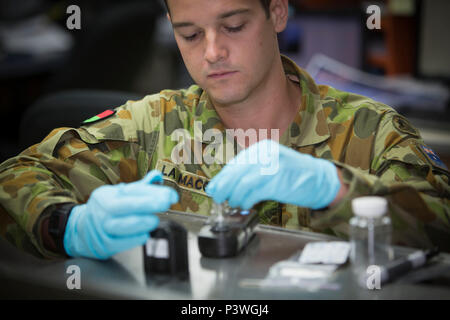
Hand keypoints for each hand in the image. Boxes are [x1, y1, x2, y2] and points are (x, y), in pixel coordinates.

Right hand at [63, 170, 178, 258]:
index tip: (171, 195)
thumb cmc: (105, 211)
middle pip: (127, 205)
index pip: (133, 191)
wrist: (79, 231)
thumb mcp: (118, 195)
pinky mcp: (104, 245)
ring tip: (154, 220)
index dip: (153, 192)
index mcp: (108, 195)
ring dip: (142, 222)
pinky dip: (134, 239)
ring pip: (124, 225)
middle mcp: (104, 210)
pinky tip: (144, 234)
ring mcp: (102, 228)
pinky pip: (121, 243)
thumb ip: (139, 188)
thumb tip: (157, 176)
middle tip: (165, 203)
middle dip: (149, 203)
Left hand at [205, 139, 340, 209]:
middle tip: (217, 198)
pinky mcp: (277, 181)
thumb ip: (252, 170)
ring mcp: (272, 166)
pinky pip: (253, 192)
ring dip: (234, 196)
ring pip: (242, 183)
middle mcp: (266, 154)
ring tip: (233, 203)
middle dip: (223, 187)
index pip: (236, 163)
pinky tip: (245, 205)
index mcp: (262, 148)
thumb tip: (227, 183)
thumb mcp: (271, 165)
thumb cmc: (293, 175)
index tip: (214, 188)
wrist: (320, 179)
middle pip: (235, 172)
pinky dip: (245, 200)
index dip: (222, 177)